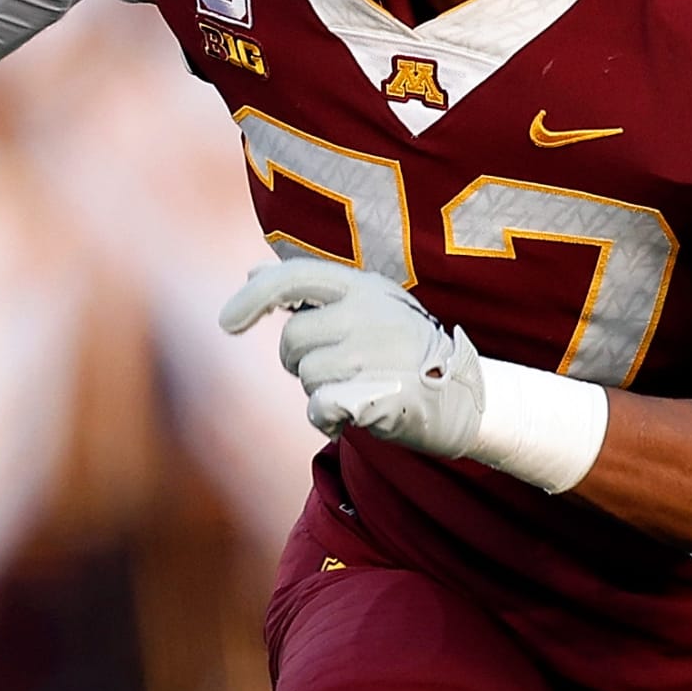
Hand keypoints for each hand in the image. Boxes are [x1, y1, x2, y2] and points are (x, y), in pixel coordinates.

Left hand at [220, 254, 484, 459]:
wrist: (464, 396)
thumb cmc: (406, 349)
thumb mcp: (367, 306)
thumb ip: (310, 292)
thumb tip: (252, 272)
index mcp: (362, 286)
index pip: (292, 279)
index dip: (251, 298)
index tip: (227, 322)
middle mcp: (365, 314)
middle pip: (292, 341)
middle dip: (298, 362)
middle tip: (331, 368)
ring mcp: (372, 354)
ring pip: (305, 376)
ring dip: (318, 391)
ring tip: (354, 387)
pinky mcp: (376, 394)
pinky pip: (319, 407)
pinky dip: (325, 418)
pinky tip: (349, 415)